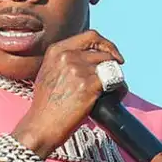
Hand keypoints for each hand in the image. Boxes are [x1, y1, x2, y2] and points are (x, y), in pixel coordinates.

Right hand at [12, 29, 124, 157]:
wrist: (41, 125)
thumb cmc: (45, 105)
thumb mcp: (48, 72)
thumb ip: (65, 60)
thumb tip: (88, 58)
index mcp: (56, 50)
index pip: (90, 35)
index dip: (106, 44)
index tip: (112, 55)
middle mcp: (67, 56)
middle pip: (103, 52)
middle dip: (112, 64)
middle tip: (113, 78)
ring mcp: (78, 70)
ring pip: (111, 66)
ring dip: (117, 79)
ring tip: (113, 91)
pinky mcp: (89, 85)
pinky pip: (115, 81)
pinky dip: (120, 90)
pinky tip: (115, 98)